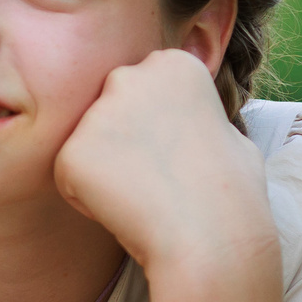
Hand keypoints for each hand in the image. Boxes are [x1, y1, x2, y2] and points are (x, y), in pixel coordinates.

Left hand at [52, 49, 275, 274]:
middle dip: (124, 142)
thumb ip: (195, 114)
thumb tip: (187, 118)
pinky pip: (70, 177)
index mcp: (172, 64)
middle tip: (157, 177)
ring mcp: (96, 114)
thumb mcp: (229, 133)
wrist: (211, 237)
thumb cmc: (231, 193)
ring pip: (88, 145)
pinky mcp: (71, 152)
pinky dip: (89, 199)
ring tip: (144, 197)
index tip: (182, 155)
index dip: (161, 130)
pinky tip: (125, 210)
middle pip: (110, 110)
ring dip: (106, 172)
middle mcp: (129, 76)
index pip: (144, 91)